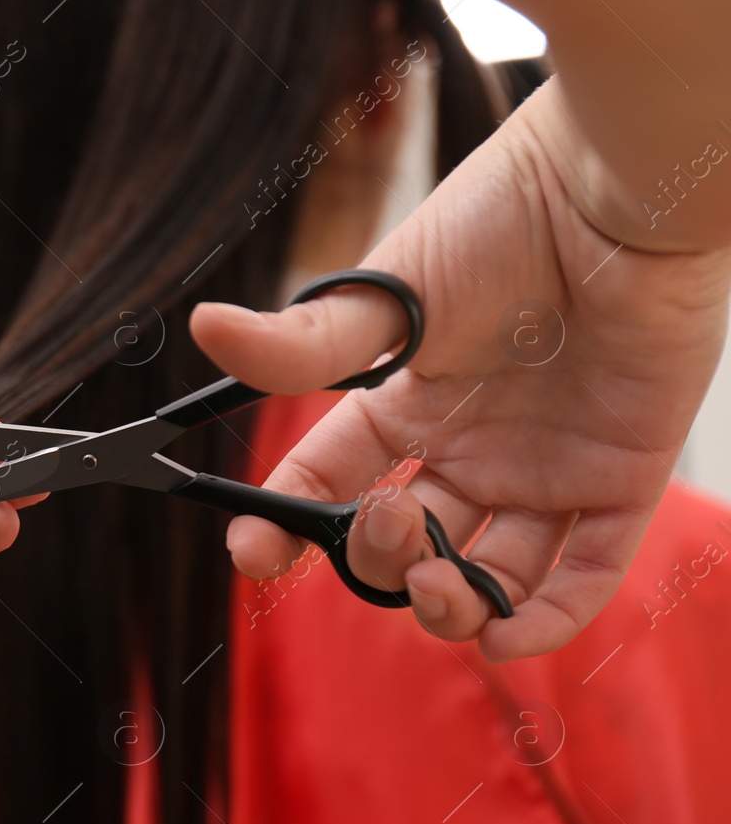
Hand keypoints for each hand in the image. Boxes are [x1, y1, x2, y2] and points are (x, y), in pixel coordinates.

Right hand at [190, 82, 730, 661]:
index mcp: (406, 407)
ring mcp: (543, 470)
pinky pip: (584, 577)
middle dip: (380, 558)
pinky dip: (546, 620)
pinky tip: (504, 631)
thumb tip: (204, 326)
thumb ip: (304, 341)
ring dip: (450, 606)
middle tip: (391, 516)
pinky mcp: (620, 478)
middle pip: (405, 544)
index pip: (328, 485)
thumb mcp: (391, 293)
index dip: (283, 525)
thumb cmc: (503, 221)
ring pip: (487, 577)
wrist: (616, 192)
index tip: (253, 555)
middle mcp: (468, 449)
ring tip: (438, 585)